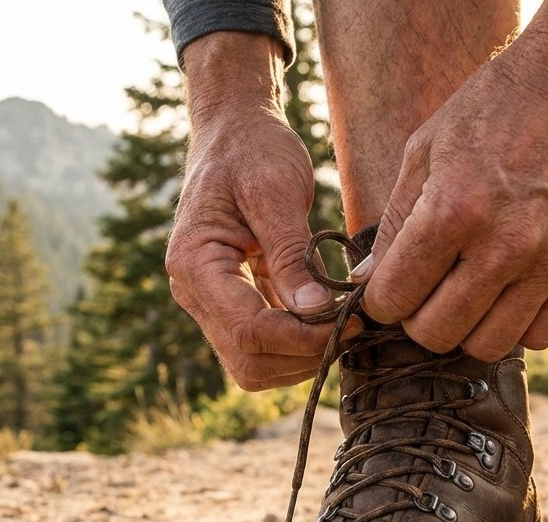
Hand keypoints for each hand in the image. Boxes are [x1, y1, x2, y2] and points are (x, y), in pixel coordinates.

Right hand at [166, 33, 358, 389]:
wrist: (234, 130)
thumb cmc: (253, 148)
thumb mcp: (276, 190)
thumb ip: (292, 253)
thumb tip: (316, 310)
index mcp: (195, 263)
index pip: (247, 330)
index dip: (302, 338)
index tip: (353, 322)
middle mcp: (193, 292)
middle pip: (248, 361)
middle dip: (303, 355)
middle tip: (354, 326)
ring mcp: (209, 301)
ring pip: (254, 364)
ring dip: (302, 354)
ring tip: (346, 321)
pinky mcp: (231, 300)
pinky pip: (262, 343)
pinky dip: (298, 340)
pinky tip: (332, 316)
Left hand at [358, 0, 547, 360]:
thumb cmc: (497, 105)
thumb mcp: (426, 149)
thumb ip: (394, 222)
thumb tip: (365, 282)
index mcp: (452, 211)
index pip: (394, 300)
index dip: (380, 302)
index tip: (387, 288)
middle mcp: (503, 245)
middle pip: (437, 333)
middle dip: (418, 319)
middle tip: (424, 292)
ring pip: (488, 345)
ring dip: (467, 328)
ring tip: (465, 293)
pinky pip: (539, 335)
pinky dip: (516, 324)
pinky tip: (507, 291)